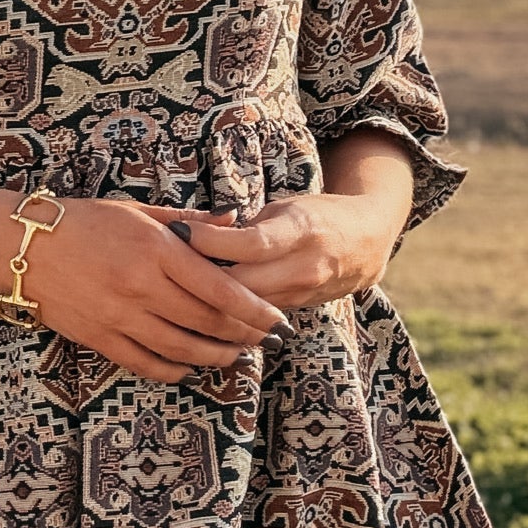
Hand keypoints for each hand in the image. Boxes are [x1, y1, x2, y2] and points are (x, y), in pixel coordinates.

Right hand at [14, 197, 290, 383]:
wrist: (22, 247)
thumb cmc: (82, 221)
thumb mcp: (138, 211)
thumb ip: (189, 222)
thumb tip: (235, 221)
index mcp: (155, 250)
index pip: (219, 288)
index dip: (254, 310)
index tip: (275, 319)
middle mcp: (141, 287)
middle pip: (207, 322)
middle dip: (243, 335)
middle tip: (264, 340)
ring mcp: (119, 317)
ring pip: (182, 350)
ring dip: (216, 357)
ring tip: (235, 356)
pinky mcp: (100, 339)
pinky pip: (146, 364)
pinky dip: (174, 371)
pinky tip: (190, 367)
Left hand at [133, 191, 404, 312]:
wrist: (365, 243)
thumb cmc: (315, 215)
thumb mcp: (282, 209)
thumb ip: (244, 226)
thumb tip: (197, 234)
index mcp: (299, 230)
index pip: (247, 244)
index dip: (209, 241)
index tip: (176, 234)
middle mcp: (304, 266)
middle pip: (241, 285)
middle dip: (200, 280)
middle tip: (162, 270)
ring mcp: (303, 294)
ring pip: (245, 308)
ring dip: (210, 303)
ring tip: (172, 291)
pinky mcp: (298, 311)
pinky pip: (255, 319)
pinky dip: (228, 315)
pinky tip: (199, 310)